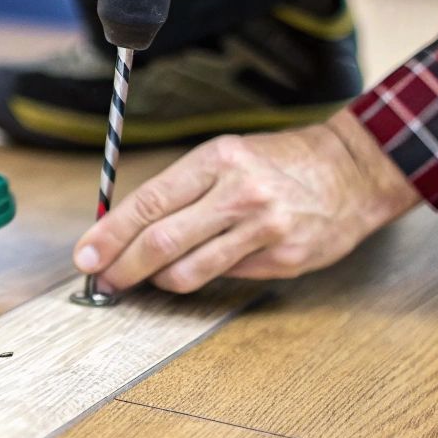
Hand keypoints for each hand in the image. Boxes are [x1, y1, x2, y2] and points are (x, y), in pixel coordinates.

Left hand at [73, 111, 421, 292]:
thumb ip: (179, 191)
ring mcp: (264, 228)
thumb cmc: (278, 164)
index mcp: (217, 160)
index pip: (149, 203)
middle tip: (104, 281)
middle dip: (122, 268)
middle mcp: (239, 192)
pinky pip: (225, 278)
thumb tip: (122, 229)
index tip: (86, 256)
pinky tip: (200, 268)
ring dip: (158, 281)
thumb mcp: (226, 157)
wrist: (351, 171)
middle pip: (161, 242)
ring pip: (188, 271)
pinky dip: (202, 277)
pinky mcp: (283, 257)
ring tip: (150, 277)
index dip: (109, 235)